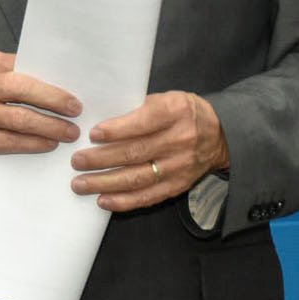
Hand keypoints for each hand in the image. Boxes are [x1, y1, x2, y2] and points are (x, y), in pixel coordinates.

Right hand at [0, 49, 81, 164]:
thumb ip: (12, 71)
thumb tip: (55, 78)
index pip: (24, 64)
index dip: (51, 77)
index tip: (73, 85)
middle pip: (23, 89)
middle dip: (54, 100)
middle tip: (76, 109)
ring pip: (21, 119)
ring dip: (50, 126)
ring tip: (69, 131)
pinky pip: (12, 142)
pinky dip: (34, 144)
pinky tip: (48, 143)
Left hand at [68, 91, 229, 210]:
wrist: (220, 134)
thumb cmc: (185, 112)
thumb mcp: (167, 98)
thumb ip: (140, 109)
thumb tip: (104, 124)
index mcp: (175, 112)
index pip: (143, 122)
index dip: (116, 130)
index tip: (93, 134)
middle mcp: (179, 140)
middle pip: (135, 153)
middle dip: (101, 159)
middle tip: (77, 161)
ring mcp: (179, 166)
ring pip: (137, 178)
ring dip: (105, 183)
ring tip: (81, 184)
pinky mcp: (178, 185)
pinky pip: (148, 196)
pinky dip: (124, 201)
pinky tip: (103, 200)